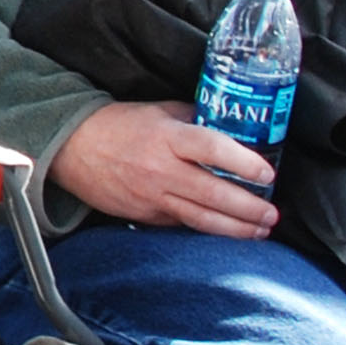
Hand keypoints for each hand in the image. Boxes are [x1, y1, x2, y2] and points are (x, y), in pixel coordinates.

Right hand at [51, 100, 279, 238]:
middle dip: (248, 208)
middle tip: (272, 214)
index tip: (267, 174)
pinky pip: (181, 224)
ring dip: (235, 228)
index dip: (244, 163)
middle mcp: (162, 170)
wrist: (73, 149)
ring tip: (259, 231)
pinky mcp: (145, 215)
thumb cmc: (117, 126)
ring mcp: (153, 197)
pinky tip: (226, 232)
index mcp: (167, 138)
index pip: (213, 149)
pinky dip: (206, 230)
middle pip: (214, 194)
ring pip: (201, 218)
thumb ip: (193, 119)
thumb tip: (228, 126)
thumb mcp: (158, 112)